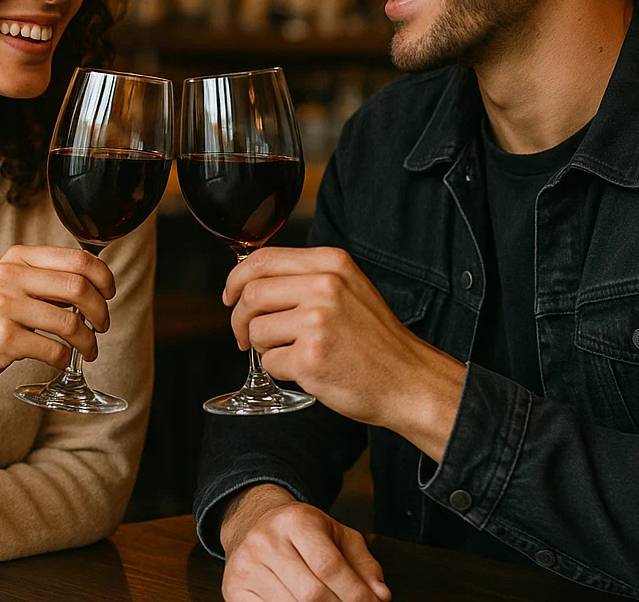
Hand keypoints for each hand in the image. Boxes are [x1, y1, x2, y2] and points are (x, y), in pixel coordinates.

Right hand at [0, 245, 114, 413]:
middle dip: (100, 309)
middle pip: (78, 287)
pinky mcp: (4, 340)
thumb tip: (95, 283)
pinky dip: (65, 357)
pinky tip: (64, 359)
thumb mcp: (10, 282)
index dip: (102, 275)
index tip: (110, 292)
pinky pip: (53, 349)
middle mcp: (10, 277)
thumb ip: (45, 277)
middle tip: (103, 324)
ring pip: (69, 322)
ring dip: (88, 340)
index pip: (76, 258)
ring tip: (89, 348)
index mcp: (18, 257)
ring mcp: (5, 308)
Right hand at [220, 484, 389, 601]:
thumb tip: (380, 596)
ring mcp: (247, 566)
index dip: (355, 594)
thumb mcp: (335, 534)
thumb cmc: (300, 531)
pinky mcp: (234, 589)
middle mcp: (267, 540)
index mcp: (296, 520)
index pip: (329, 565)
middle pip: (310, 594)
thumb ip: (363, 563)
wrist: (252, 520)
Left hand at [224, 247, 464, 459]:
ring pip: (256, 329)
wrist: (408, 380)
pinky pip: (269, 362)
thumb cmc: (374, 339)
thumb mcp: (348, 288)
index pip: (263, 259)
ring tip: (292, 353)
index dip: (237, 278)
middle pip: (251, 293)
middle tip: (244, 335)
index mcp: (331, 263)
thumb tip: (251, 279)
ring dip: (263, 347)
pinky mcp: (312, 357)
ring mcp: (318, 321)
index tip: (230, 295)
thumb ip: (306, 277)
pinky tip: (307, 369)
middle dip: (239, 318)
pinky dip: (281, 370)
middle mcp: (324, 286)